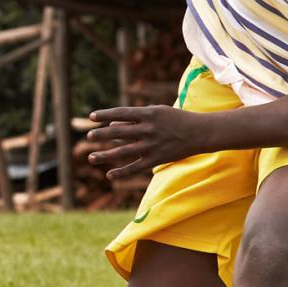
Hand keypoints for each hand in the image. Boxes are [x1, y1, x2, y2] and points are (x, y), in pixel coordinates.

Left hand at [85, 105, 207, 178]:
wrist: (199, 132)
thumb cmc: (175, 119)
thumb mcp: (157, 111)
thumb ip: (135, 117)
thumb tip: (112, 125)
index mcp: (148, 114)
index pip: (121, 113)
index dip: (105, 114)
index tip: (91, 117)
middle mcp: (148, 129)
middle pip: (119, 132)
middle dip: (102, 135)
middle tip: (89, 137)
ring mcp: (151, 145)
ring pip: (124, 152)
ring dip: (106, 155)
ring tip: (91, 157)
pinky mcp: (156, 159)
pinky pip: (135, 167)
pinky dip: (122, 172)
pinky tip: (109, 175)